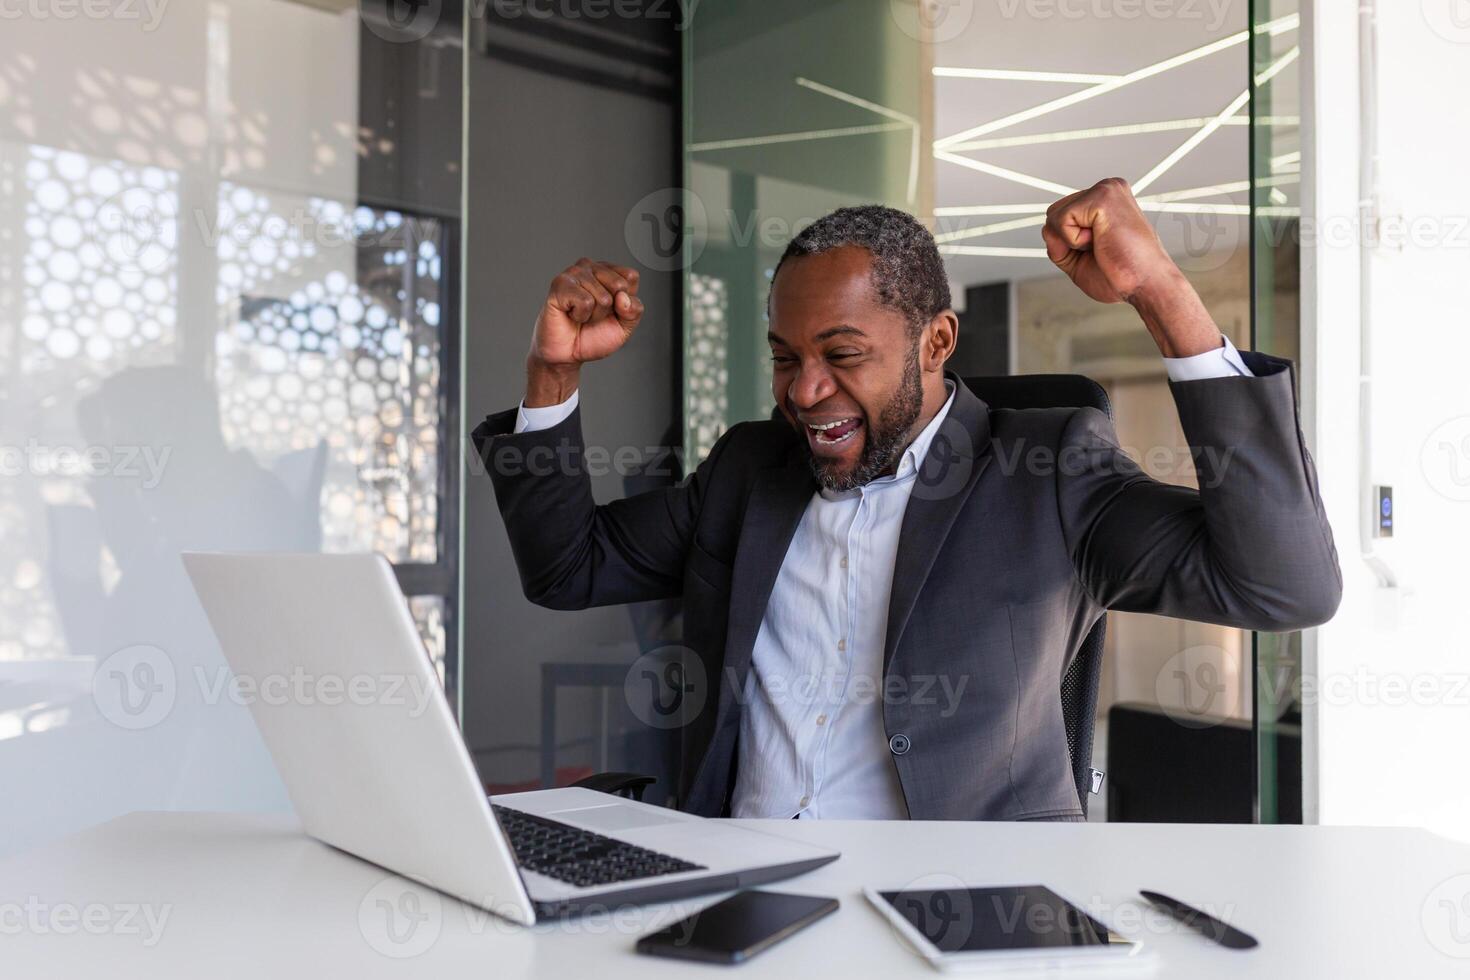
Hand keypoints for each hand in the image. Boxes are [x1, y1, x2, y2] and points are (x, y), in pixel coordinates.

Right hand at [526, 259, 643, 405]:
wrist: (568, 353)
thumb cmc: (593, 336)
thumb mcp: (625, 326)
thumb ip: (634, 310)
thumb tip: (623, 297)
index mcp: (608, 271)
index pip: (631, 276)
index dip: (625, 301)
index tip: (610, 310)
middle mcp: (590, 267)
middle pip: (619, 285)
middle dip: (610, 309)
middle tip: (593, 314)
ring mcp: (574, 273)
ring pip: (603, 297)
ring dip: (594, 315)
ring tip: (581, 315)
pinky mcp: (560, 283)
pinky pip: (586, 302)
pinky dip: (581, 316)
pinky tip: (571, 314)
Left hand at [1042, 178, 1221, 357]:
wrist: (1146, 285)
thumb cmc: (1120, 275)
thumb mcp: (1077, 260)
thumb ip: (1058, 244)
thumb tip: (1046, 228)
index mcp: (1105, 200)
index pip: (1061, 216)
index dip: (1069, 244)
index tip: (1101, 250)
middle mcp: (1107, 188)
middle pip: (1053, 213)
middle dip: (1067, 241)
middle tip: (1102, 249)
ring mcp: (1106, 189)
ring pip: (1054, 216)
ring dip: (1072, 241)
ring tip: (1103, 244)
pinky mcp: (1102, 197)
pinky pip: (1060, 221)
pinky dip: (1074, 240)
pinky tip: (1101, 241)